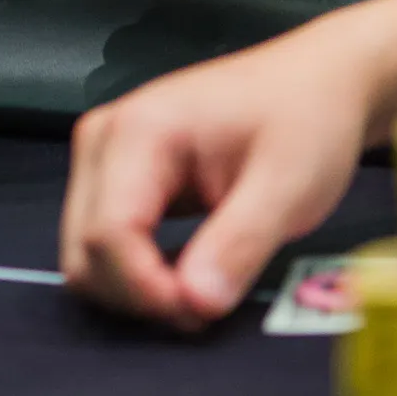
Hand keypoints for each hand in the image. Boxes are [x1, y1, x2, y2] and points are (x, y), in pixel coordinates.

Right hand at [60, 0, 396, 326]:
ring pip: (84, 252)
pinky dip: (135, 273)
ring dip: (134, 290)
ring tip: (201, 293)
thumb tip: (195, 304)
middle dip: (139, 295)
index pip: (109, 233)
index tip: (201, 312)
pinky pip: (101, 242)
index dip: (147, 288)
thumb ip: (239, 244)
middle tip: (206, 310)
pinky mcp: (113, 175)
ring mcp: (102, 156)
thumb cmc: (304, 120)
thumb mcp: (289, 185)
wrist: (312, 82)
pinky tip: (185, 275)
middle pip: (85, 248)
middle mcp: (103, 139)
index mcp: (139, 131)